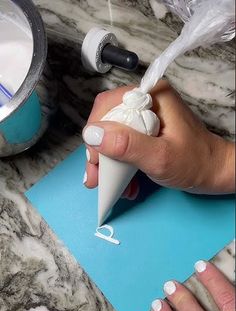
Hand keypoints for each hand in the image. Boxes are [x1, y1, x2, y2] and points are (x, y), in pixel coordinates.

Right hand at [82, 81, 234, 195]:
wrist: (215, 173)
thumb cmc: (196, 163)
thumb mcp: (159, 157)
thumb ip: (127, 145)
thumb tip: (92, 134)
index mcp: (152, 96)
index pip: (107, 106)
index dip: (96, 133)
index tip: (96, 160)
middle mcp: (147, 102)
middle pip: (107, 121)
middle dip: (99, 152)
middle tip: (97, 176)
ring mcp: (147, 117)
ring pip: (113, 135)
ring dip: (108, 161)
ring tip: (110, 183)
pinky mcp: (147, 132)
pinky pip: (124, 144)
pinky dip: (120, 164)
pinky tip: (124, 182)